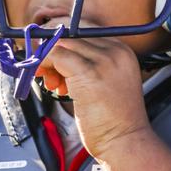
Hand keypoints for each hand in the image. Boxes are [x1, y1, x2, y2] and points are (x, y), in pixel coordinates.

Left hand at [36, 36, 152, 159]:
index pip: (84, 30)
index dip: (63, 42)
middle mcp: (115, 51)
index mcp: (122, 51)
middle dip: (52, 49)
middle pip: (71, 34)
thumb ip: (87, 64)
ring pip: (61, 43)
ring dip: (47, 60)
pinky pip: (55, 55)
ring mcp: (104, 60)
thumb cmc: (114, 120)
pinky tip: (51, 82)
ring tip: (51, 81)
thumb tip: (57, 52)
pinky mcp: (88, 72)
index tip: (53, 58)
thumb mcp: (106, 83)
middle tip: (46, 69)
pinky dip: (45, 65)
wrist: (125, 141)